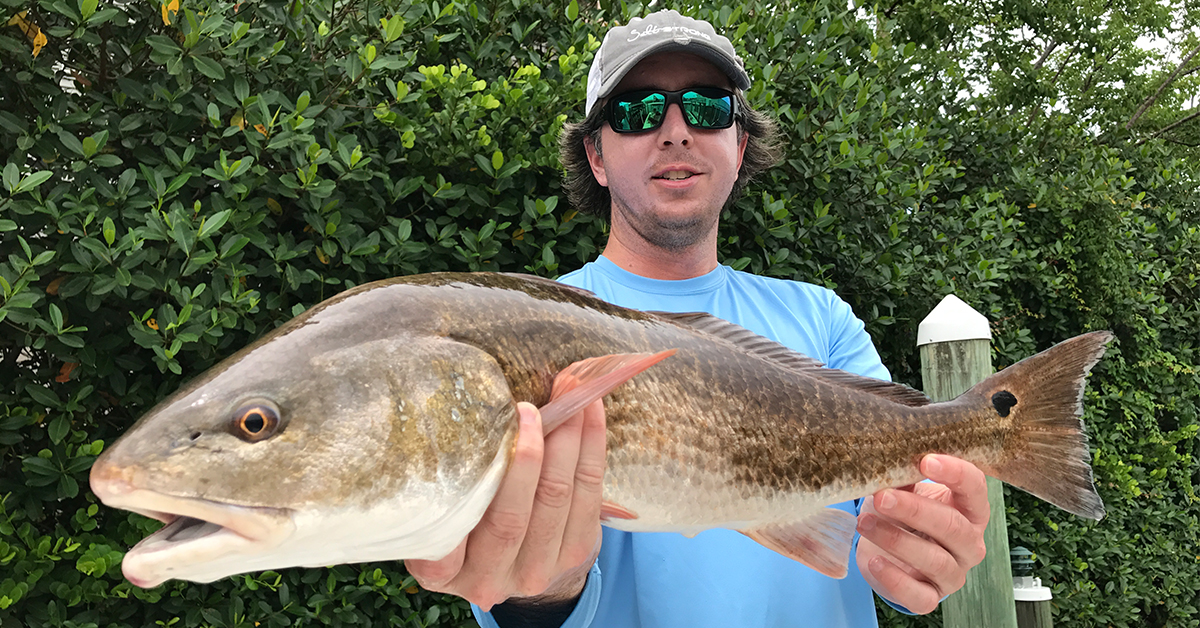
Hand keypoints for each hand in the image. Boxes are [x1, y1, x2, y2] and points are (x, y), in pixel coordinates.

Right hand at [406, 400, 605, 610]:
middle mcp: (487, 579)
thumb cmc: (465, 520)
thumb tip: (464, 411)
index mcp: (442, 571)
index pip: (452, 535)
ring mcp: (536, 571)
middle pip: (511, 517)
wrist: (512, 558)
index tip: (478, 437)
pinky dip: (591, 446)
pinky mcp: (576, 552)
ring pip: (555, 499)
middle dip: (525, 456)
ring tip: (566, 396)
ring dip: (565, 441)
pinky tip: (588, 410)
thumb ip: (447, 481)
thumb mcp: (443, 511)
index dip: (468, 487)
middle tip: (528, 410)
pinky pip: (590, 494)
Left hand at [854, 454, 989, 613]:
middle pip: (953, 526)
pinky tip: (874, 561)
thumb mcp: (904, 490)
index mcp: (969, 510)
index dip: (954, 473)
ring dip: (897, 540)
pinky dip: (895, 579)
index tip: (925, 461)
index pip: (974, 488)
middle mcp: (968, 543)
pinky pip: (919, 595)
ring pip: (935, 560)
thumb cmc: (902, 515)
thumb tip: (891, 458)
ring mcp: (953, 573)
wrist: (887, 553)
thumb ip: (904, 477)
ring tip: (865, 523)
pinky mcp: (930, 596)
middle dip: (915, 510)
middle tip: (882, 497)